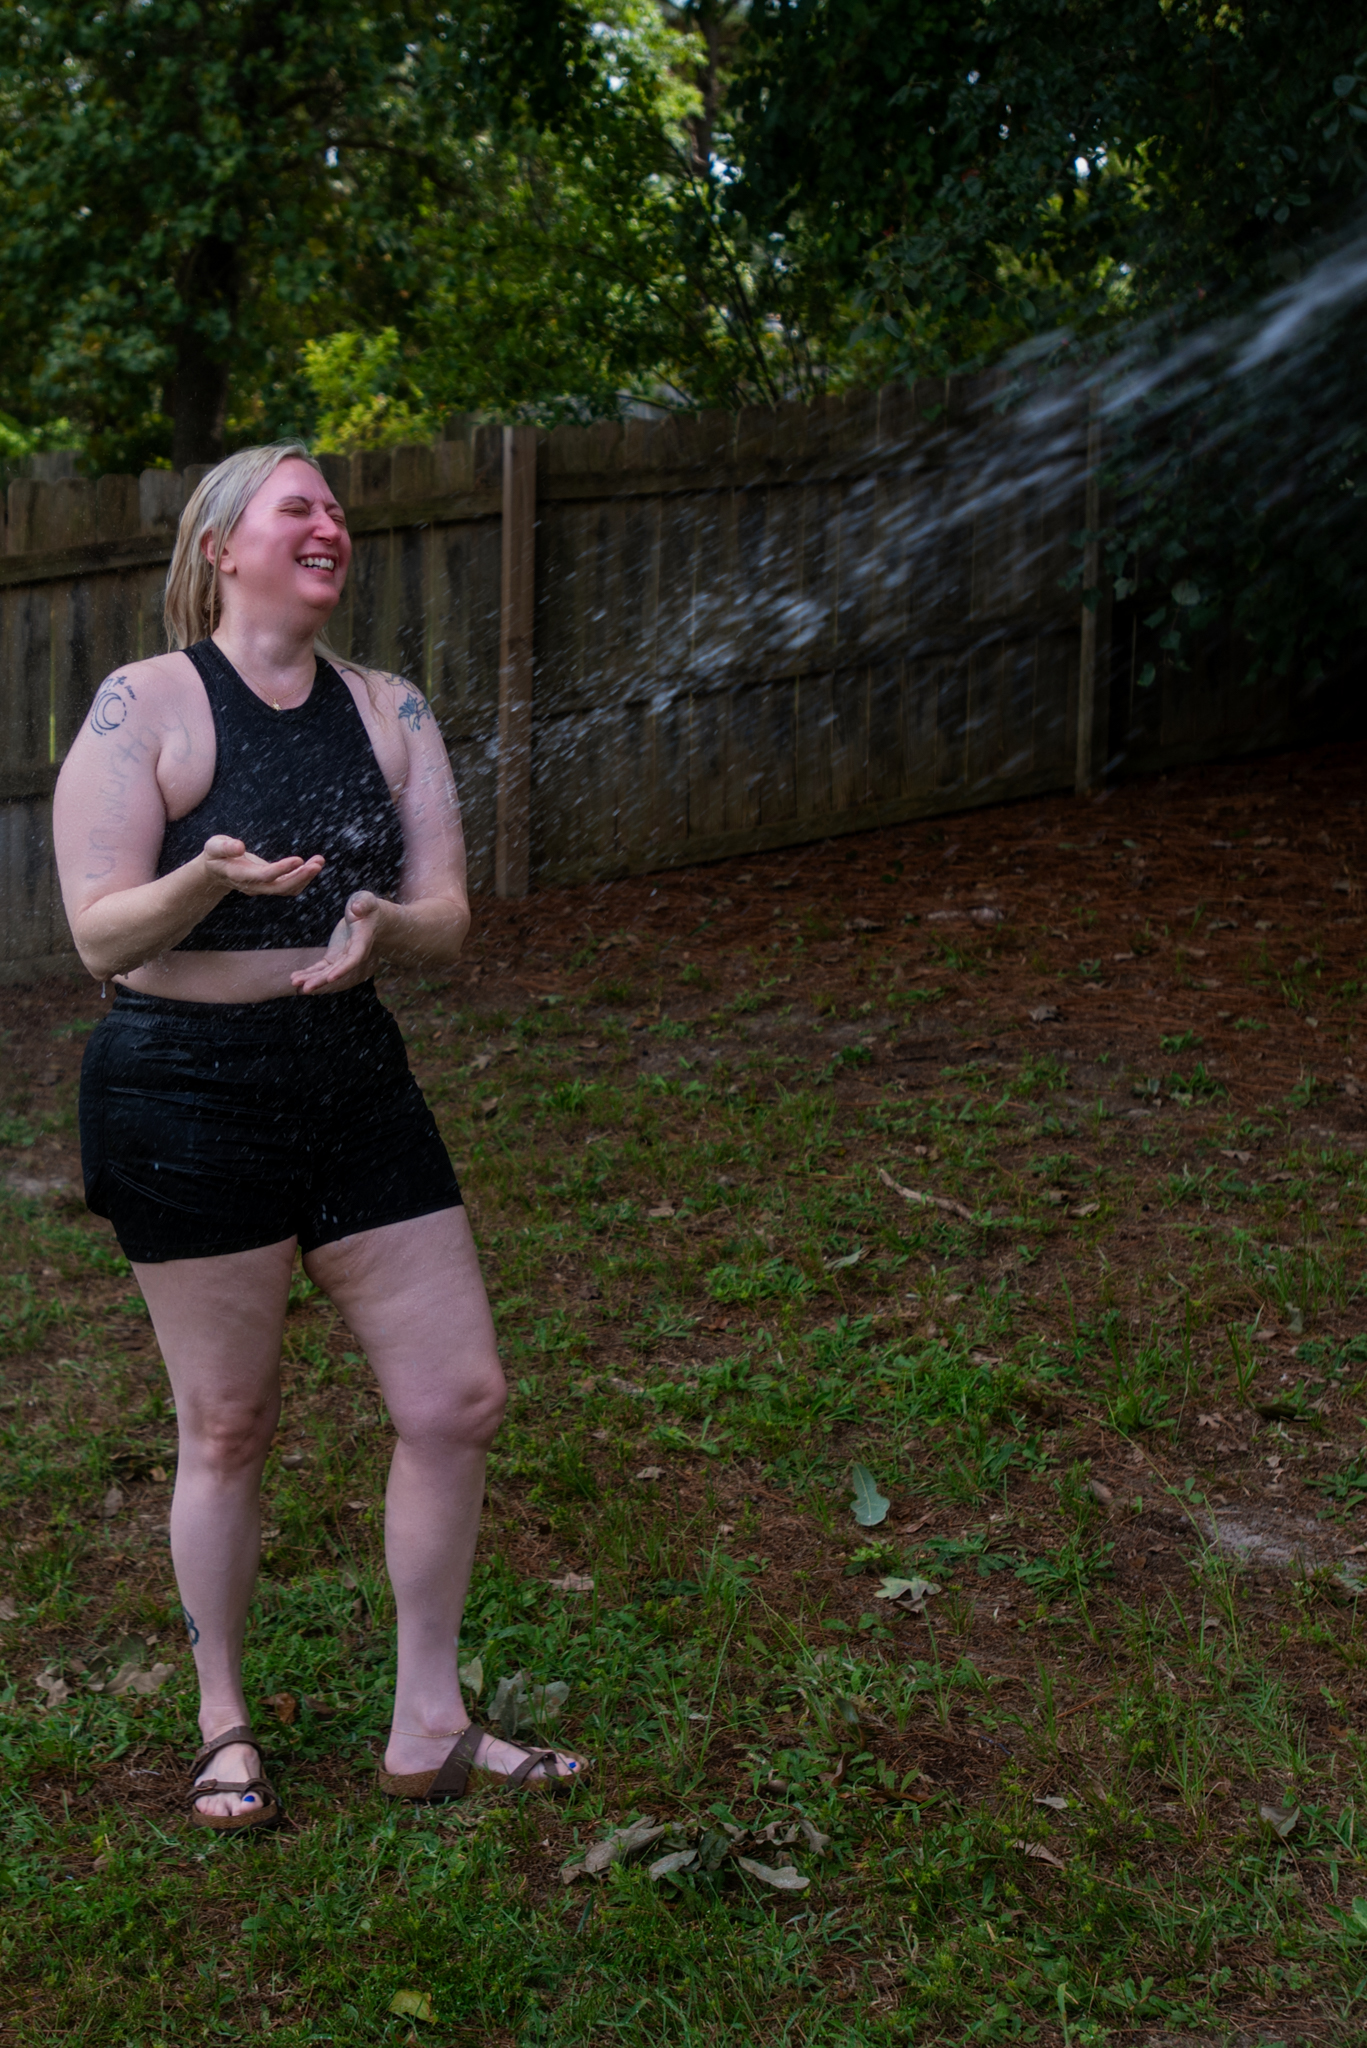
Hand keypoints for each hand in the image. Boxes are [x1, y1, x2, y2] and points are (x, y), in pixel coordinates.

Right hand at [202, 835, 324, 896]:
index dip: (282, 869)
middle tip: (317, 862)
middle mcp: (254, 886)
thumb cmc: (216, 854)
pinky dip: (303, 877)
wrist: (216, 870)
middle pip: (281, 887)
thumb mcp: (214, 846)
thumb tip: (239, 846)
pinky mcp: (271, 885)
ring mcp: (264, 888)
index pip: (264, 876)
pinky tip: (313, 864)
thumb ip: (224, 847)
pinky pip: (290, 886)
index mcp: (240, 875)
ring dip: (305, 877)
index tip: (299, 860)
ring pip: (288, 889)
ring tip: (319, 860)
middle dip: (301, 876)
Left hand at [291, 890, 383, 995]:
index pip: (353, 959)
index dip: (343, 969)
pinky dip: (309, 972)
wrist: (369, 919)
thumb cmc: (368, 907)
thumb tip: (357, 908)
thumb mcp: (366, 901)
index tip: (331, 977)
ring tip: (294, 982)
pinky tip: (295, 977)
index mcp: (362, 942)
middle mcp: (352, 954)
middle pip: (337, 970)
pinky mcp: (333, 956)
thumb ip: (364, 903)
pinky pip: (320, 967)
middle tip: (306, 987)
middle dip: (321, 979)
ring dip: (311, 978)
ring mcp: (341, 957)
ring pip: (326, 972)